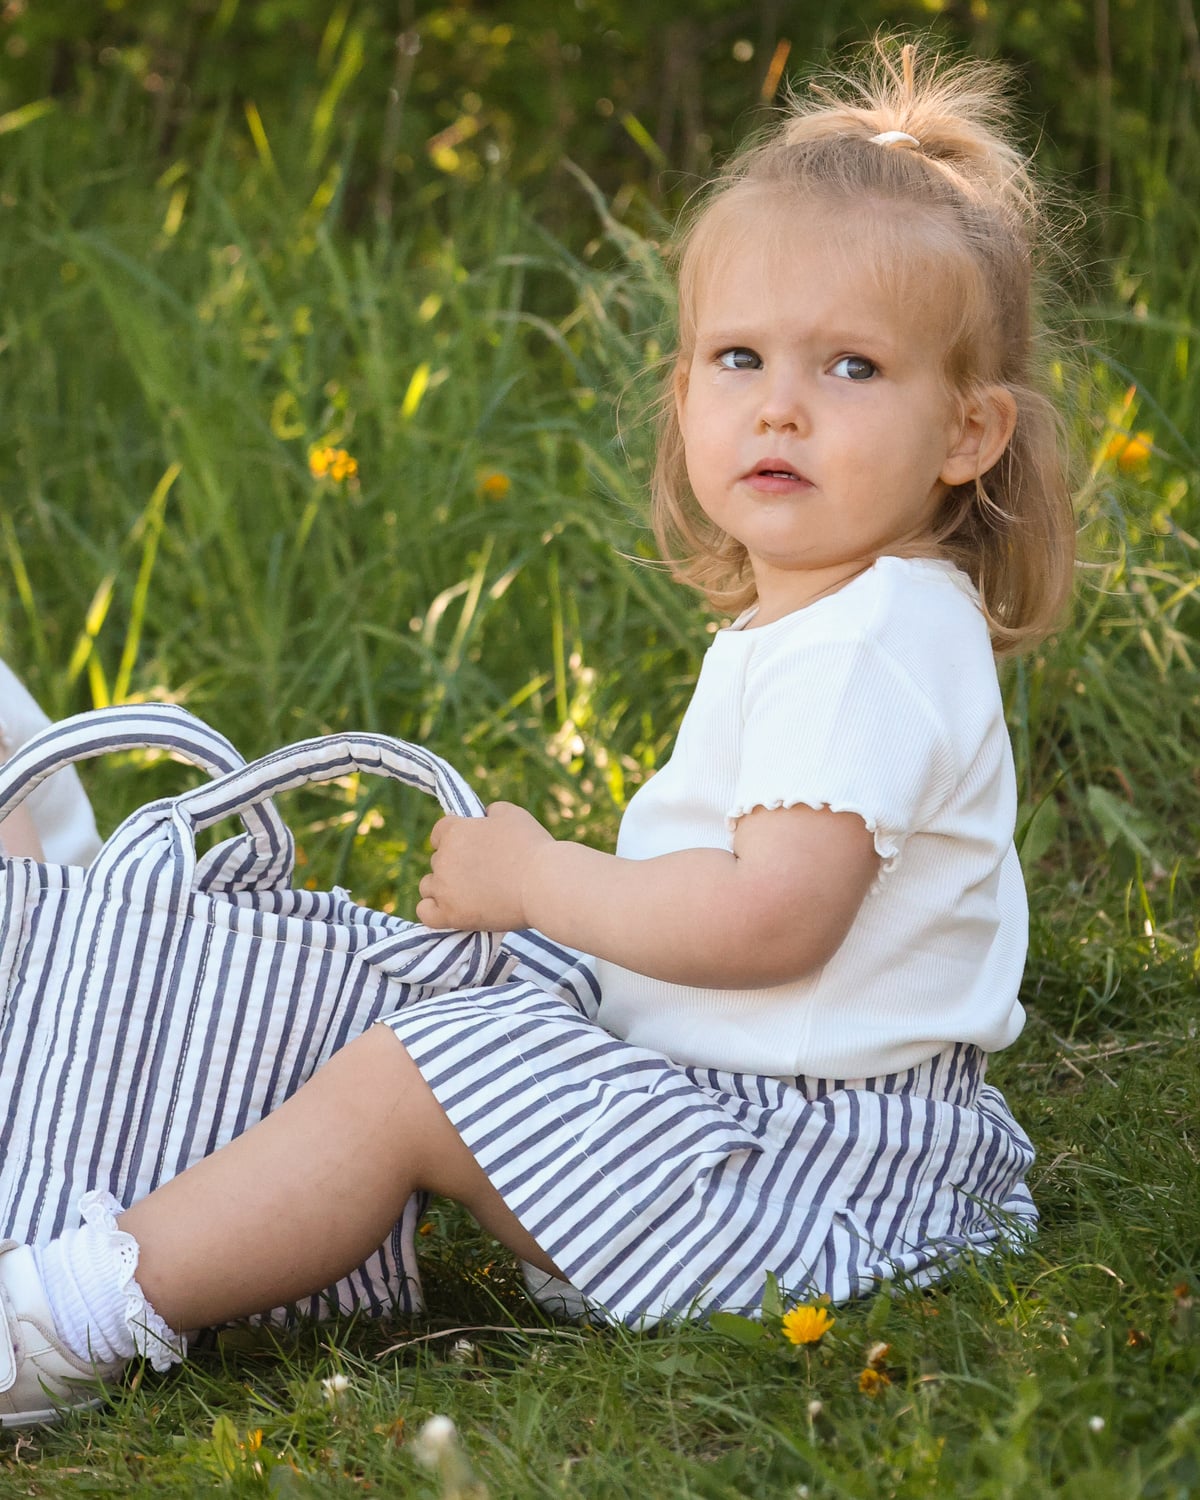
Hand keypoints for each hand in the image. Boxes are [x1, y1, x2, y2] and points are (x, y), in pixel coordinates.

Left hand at [416, 802, 553, 931]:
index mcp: (455, 831)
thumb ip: (490, 812)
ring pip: (428, 886)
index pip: (439, 832)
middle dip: (455, 865)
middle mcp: (444, 859)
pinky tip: (449, 910)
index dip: (454, 839)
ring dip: (443, 887)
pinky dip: (433, 911)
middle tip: (483, 873)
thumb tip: (483, 817)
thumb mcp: (512, 814)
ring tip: (469, 894)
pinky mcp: (451, 915)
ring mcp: (445, 889)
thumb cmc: (531, 847)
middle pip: (438, 860)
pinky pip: (425, 913)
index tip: (470, 849)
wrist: (544, 884)